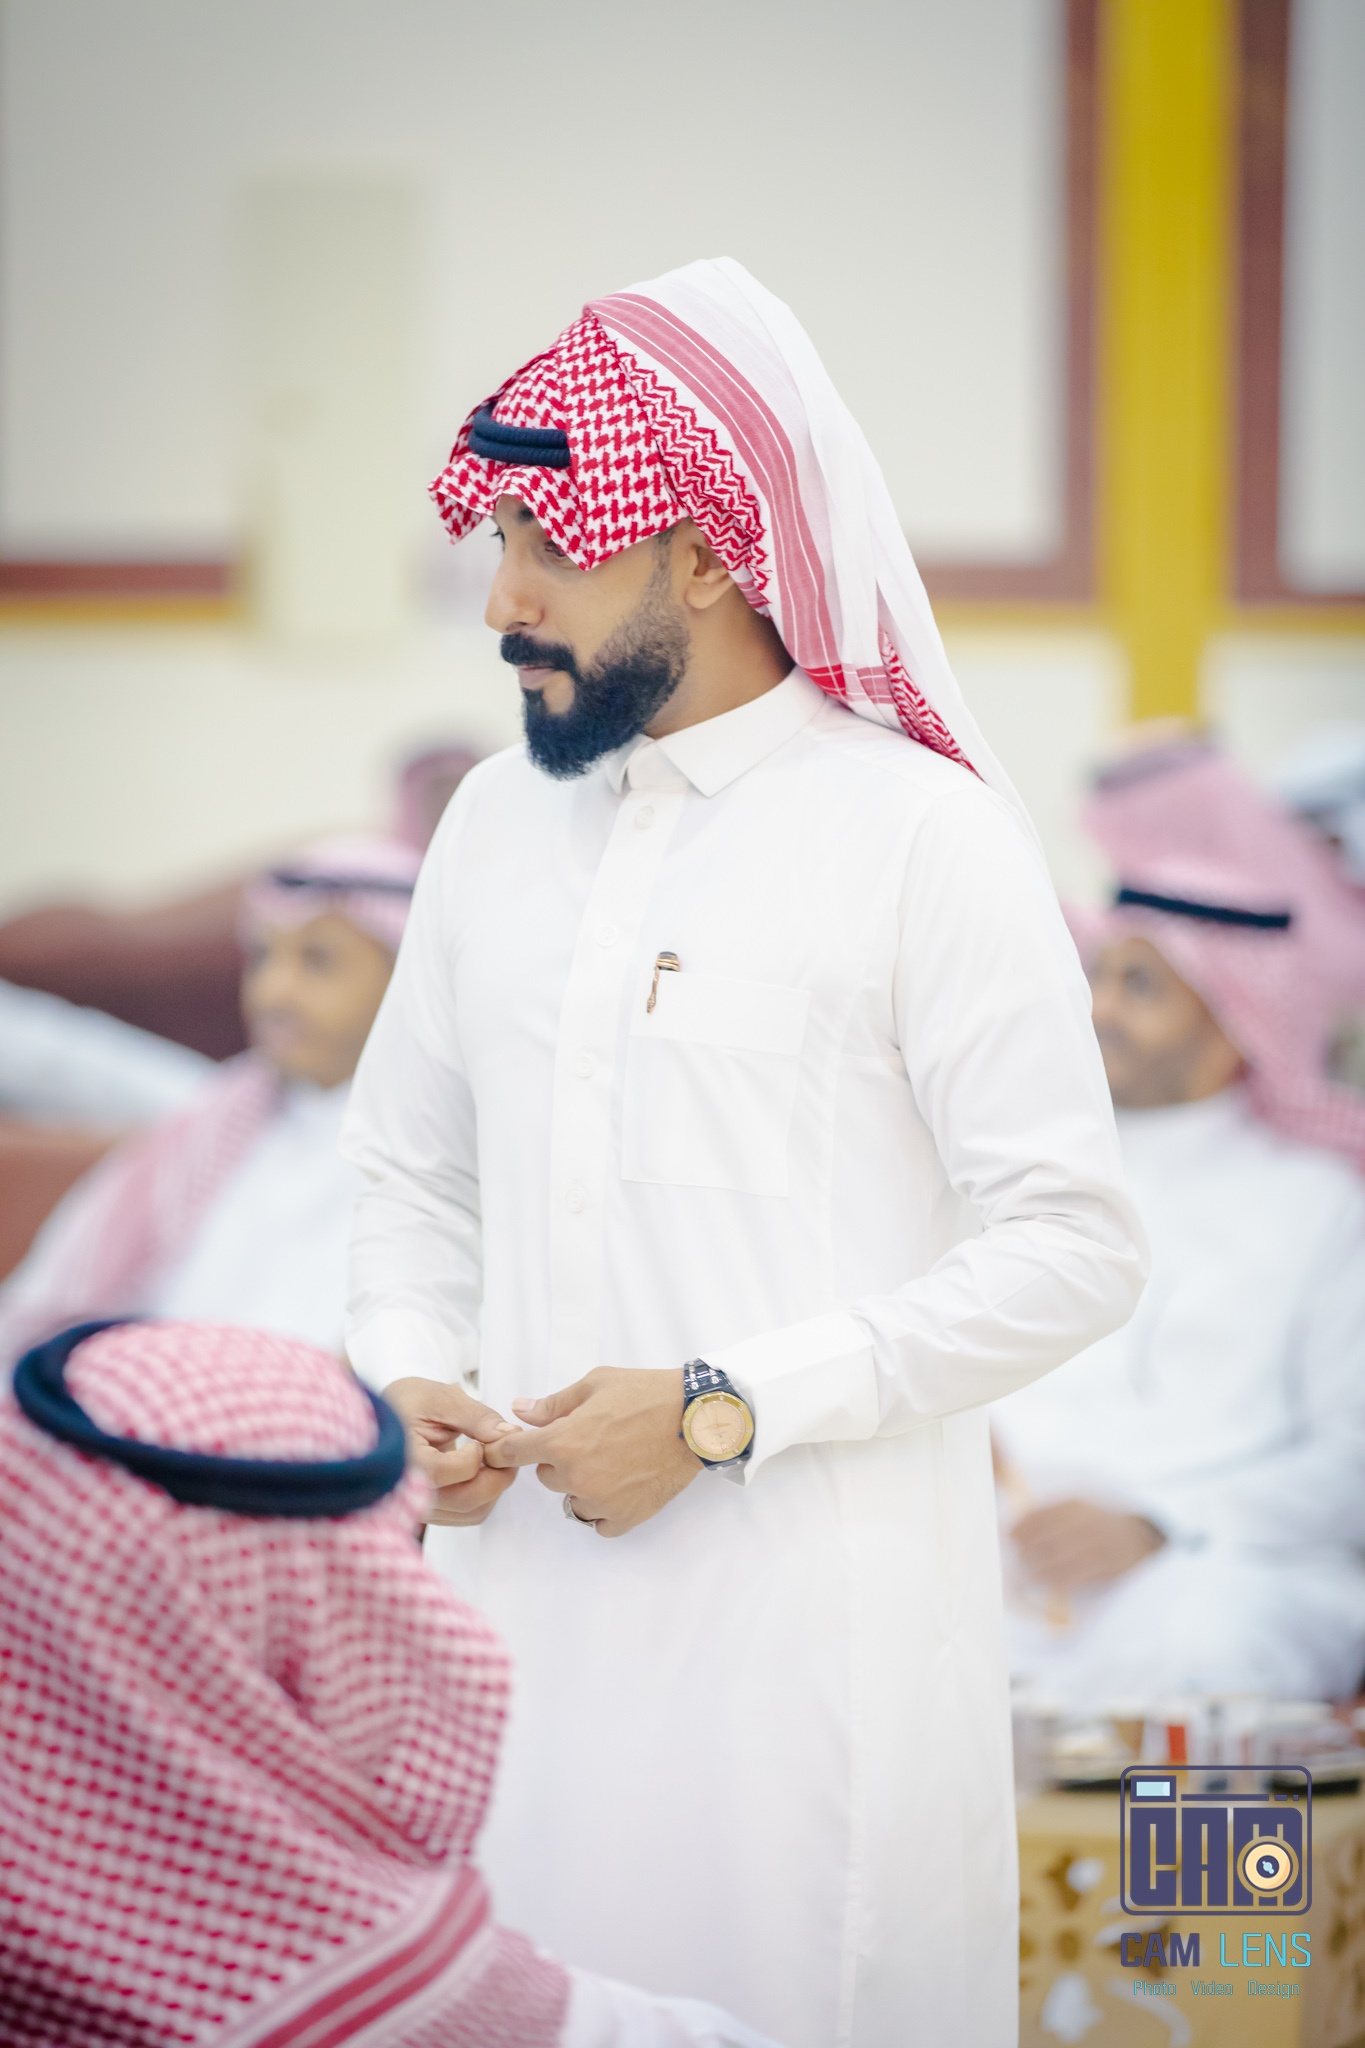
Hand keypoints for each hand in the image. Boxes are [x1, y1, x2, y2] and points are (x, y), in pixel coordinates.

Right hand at [382, 1375, 520, 1526]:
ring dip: (493, 1487)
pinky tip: (480, 1470)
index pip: (453, 1471)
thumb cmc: (406, 1403)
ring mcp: (418, 1507)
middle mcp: (407, 1493)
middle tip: (504, 1450)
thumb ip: (478, 1417)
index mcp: (405, 1461)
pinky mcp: (431, 1511)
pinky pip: (467, 1514)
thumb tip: (510, 1434)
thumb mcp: (442, 1399)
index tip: (478, 1439)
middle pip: (467, 1500)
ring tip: (491, 1457)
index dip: (477, 1454)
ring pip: (472, 1512)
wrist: (386, 1418)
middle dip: (497, 1474)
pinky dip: (484, 1494)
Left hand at [484, 1367, 700, 1536]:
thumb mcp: (595, 1384)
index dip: (504, 1451)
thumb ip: (554, 1403)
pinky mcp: (625, 1517)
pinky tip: (621, 1485)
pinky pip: (598, 1522)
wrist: (695, 1419)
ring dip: (582, 1484)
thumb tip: (519, 1410)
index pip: (513, 1453)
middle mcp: (576, 1476)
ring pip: (572, 1499)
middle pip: (546, 1476)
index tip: (503, 1452)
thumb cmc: (646, 1394)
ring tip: (612, 1461)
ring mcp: (600, 1501)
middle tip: (591, 1440)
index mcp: (563, 1441)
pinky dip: (605, 1508)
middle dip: (560, 1460)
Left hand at [1011, 1498, 1164, 1592]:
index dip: (1021, 1527)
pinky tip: (1048, 1584)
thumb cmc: (1096, 1524)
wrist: (1137, 1538)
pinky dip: (1059, 1583)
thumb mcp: (1076, 1508)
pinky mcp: (1107, 1567)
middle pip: (1047, 1539)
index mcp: (1075, 1505)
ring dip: (1039, 1571)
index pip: (1041, 1515)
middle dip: (1027, 1551)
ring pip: (1060, 1561)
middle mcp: (1086, 1523)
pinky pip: (1077, 1577)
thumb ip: (1048, 1514)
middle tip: (1017, 1559)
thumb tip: (1012, 1528)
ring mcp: (1098, 1545)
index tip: (1008, 1537)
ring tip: (1027, 1576)